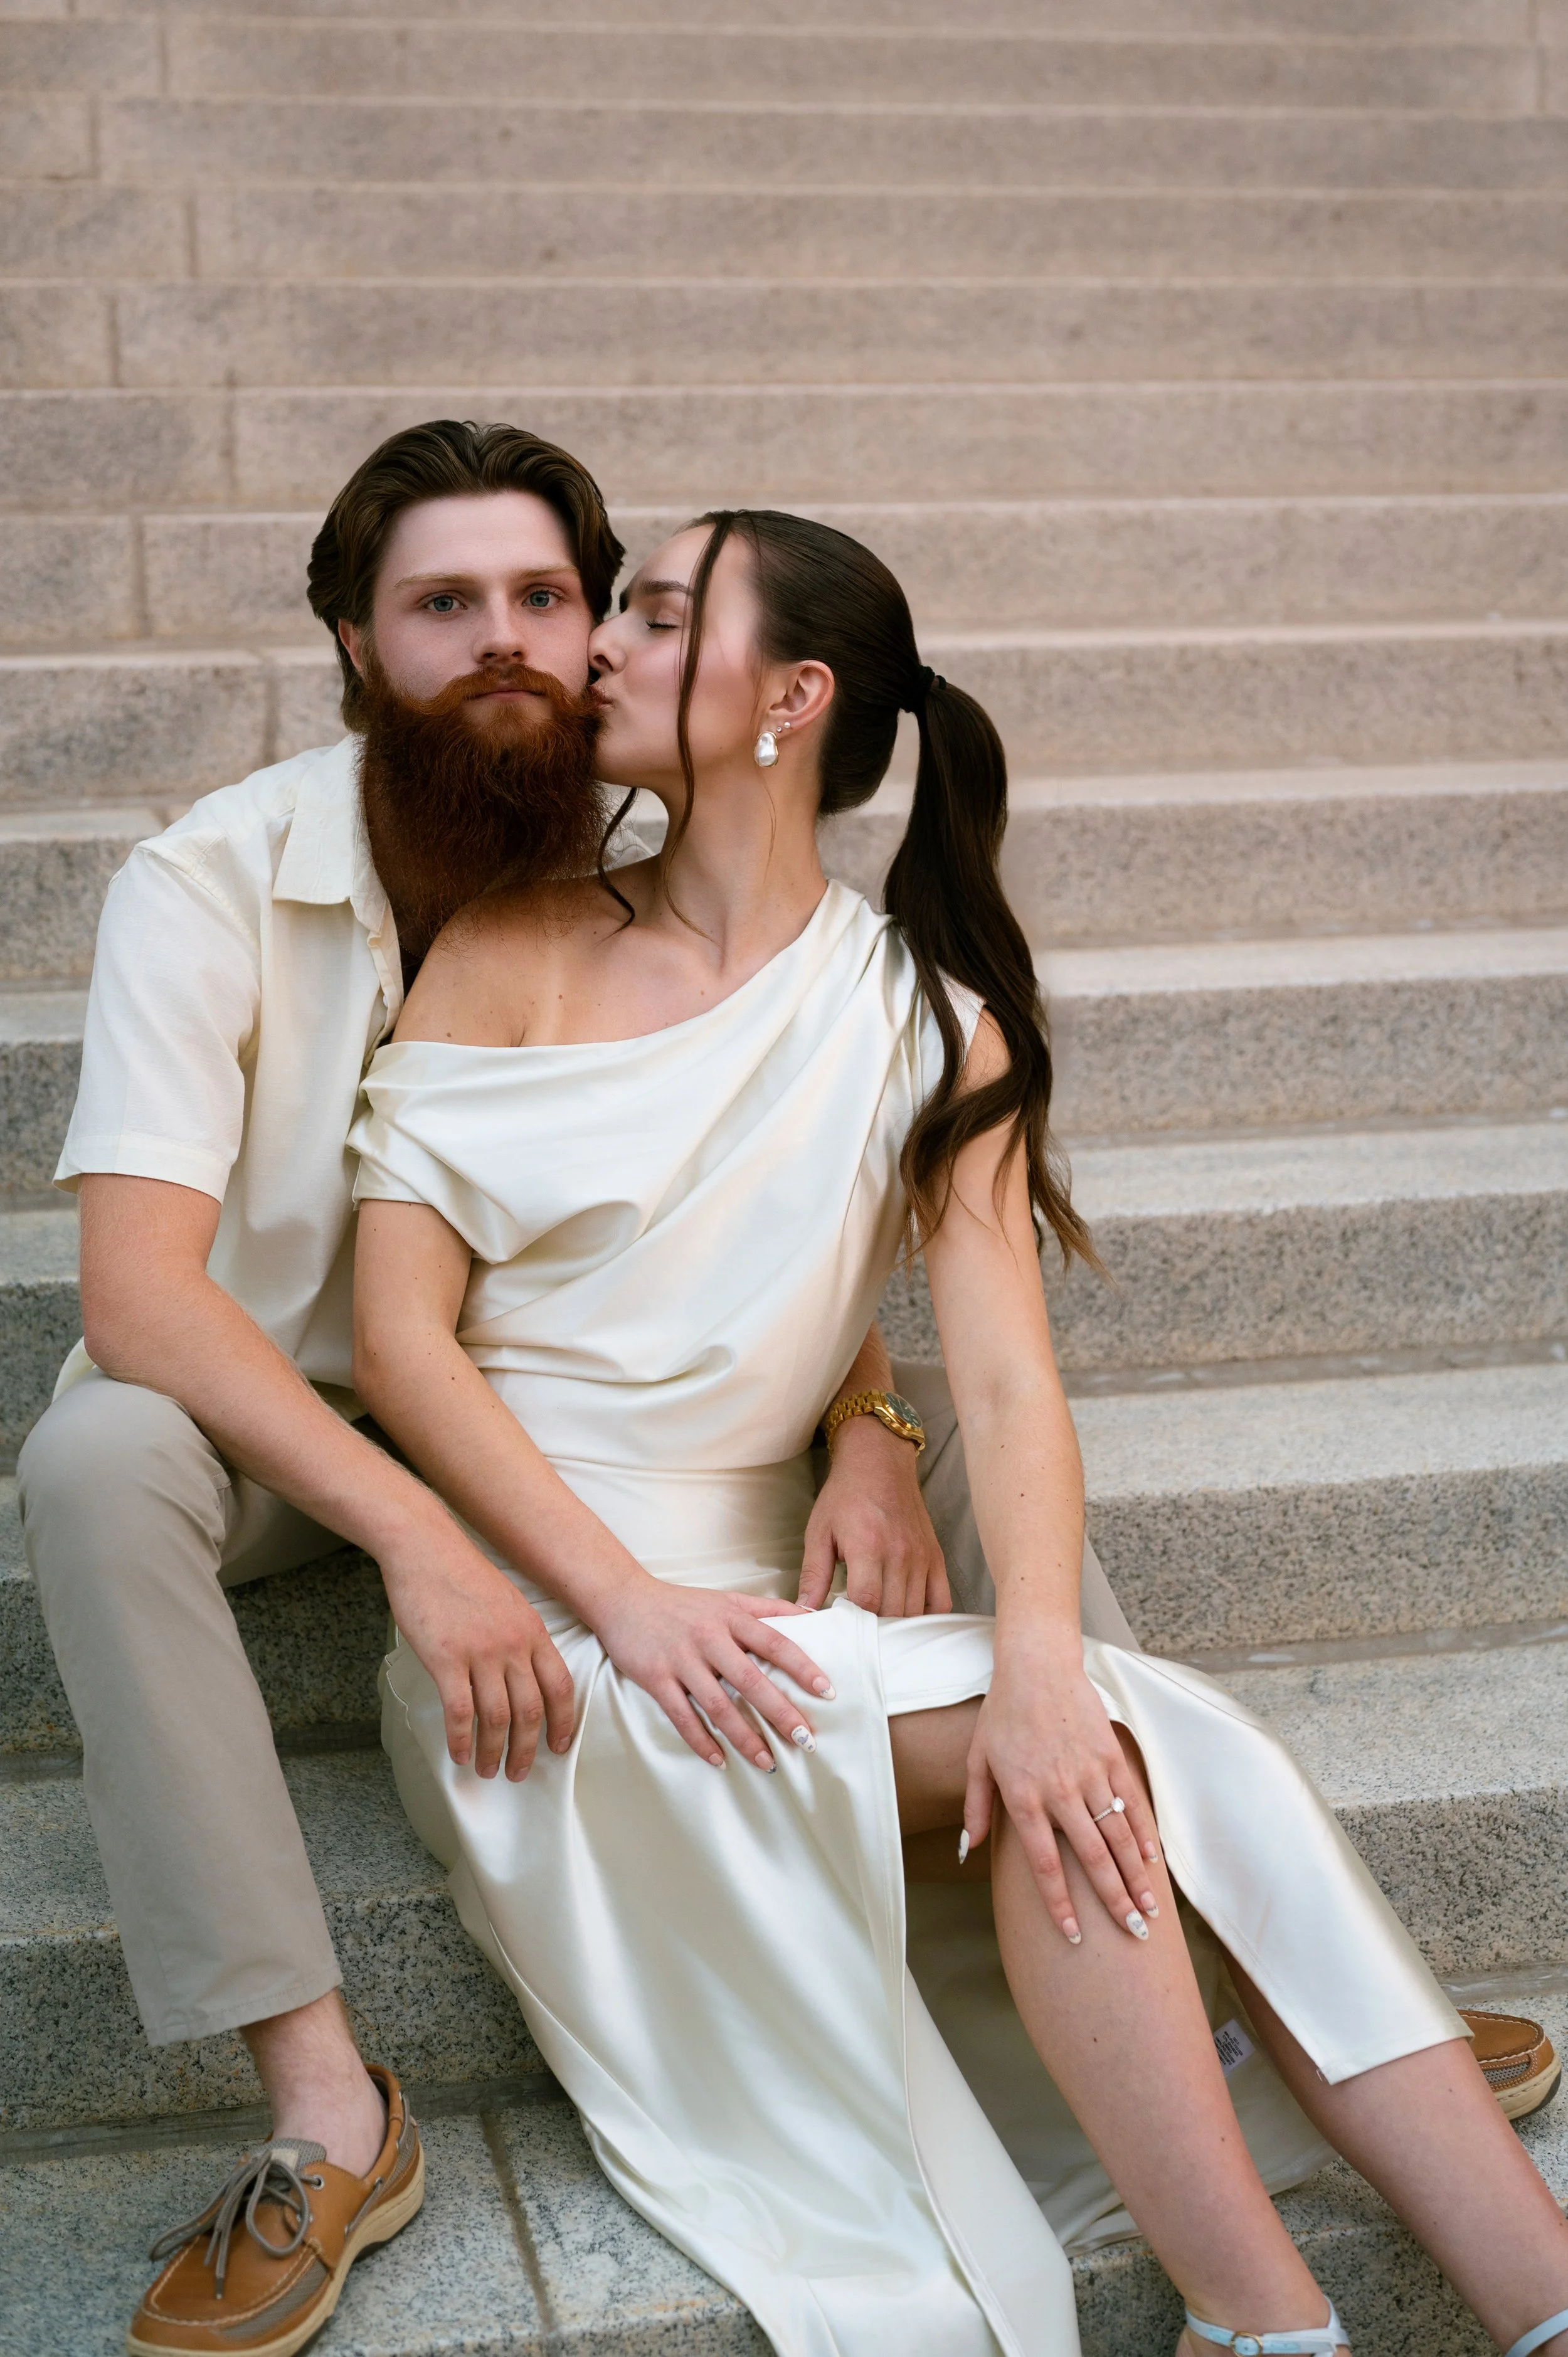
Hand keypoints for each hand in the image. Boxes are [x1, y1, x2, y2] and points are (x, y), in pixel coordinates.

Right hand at [378, 1506, 573, 1781]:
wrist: (426, 1547)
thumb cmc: (462, 1574)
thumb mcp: (508, 1603)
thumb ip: (520, 1637)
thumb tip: (521, 1676)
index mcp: (533, 1631)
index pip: (561, 1686)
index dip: (563, 1722)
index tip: (558, 1747)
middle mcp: (513, 1644)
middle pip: (531, 1710)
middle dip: (527, 1748)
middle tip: (519, 1773)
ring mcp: (480, 1652)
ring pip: (497, 1717)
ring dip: (493, 1751)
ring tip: (487, 1770)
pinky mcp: (446, 1658)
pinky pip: (460, 1711)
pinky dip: (461, 1739)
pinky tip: (458, 1755)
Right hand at [593, 1575, 832, 1770]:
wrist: (624, 1599)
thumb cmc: (682, 1604)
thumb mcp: (727, 1598)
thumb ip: (769, 1608)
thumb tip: (814, 1616)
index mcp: (731, 1618)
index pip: (775, 1643)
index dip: (802, 1668)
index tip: (827, 1692)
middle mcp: (709, 1639)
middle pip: (751, 1681)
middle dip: (781, 1713)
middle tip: (806, 1741)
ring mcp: (682, 1660)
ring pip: (718, 1706)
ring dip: (745, 1738)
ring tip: (768, 1763)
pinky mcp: (656, 1678)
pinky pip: (682, 1716)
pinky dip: (701, 1741)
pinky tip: (720, 1761)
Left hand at [799, 1414, 949, 1616]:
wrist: (879, 1462)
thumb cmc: (845, 1496)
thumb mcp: (819, 1531)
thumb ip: (813, 1574)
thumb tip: (804, 1610)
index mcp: (868, 1546)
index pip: (866, 1602)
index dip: (853, 1623)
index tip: (841, 1626)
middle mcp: (900, 1554)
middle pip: (892, 1612)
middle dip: (873, 1629)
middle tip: (856, 1632)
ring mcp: (922, 1557)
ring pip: (916, 1611)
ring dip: (897, 1626)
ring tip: (877, 1628)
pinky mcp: (936, 1557)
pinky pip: (941, 1600)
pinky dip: (927, 1617)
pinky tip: (908, 1620)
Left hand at [962, 1629, 1161, 1941]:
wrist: (1036, 1666)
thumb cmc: (1002, 1713)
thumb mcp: (977, 1760)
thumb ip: (975, 1808)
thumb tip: (968, 1850)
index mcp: (1023, 1798)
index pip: (1044, 1865)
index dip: (1060, 1904)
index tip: (1073, 1937)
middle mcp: (1059, 1791)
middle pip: (1091, 1859)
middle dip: (1112, 1901)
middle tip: (1131, 1934)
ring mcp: (1089, 1773)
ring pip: (1117, 1835)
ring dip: (1135, 1876)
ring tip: (1149, 1910)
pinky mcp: (1110, 1756)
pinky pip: (1132, 1802)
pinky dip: (1143, 1833)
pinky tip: (1152, 1861)